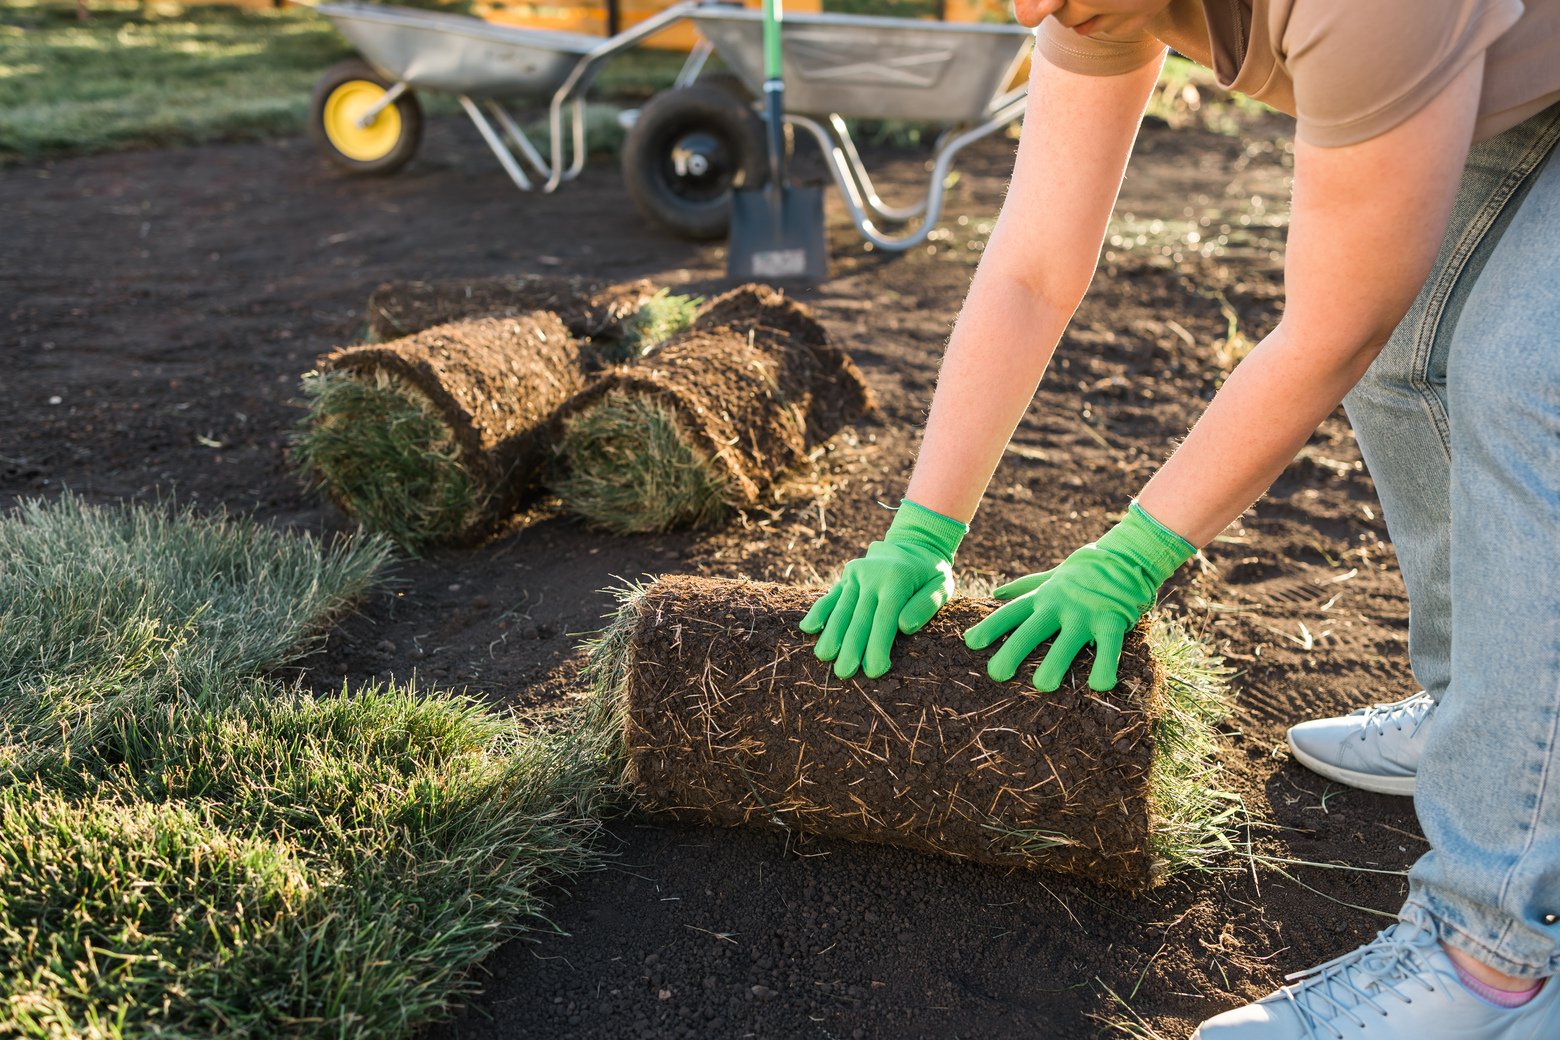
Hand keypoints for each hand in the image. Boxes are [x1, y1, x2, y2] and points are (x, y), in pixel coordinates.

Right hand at [799, 499, 966, 678]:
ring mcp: (856, 575)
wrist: (913, 543)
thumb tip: (905, 626)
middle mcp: (873, 576)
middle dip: (851, 647)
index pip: (884, 619)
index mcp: (897, 580)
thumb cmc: (930, 574)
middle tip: (844, 673)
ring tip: (825, 657)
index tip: (874, 671)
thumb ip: (926, 605)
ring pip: (841, 609)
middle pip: (859, 617)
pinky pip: (830, 596)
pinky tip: (808, 629)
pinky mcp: (846, 577)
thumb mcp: (942, 585)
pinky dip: (818, 612)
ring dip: (832, 634)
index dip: (877, 646)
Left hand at [963, 502, 1193, 690]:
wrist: (1126, 556)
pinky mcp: (1112, 621)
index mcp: (1043, 597)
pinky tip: (1099, 686)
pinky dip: (1104, 667)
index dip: (990, 627)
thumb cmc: (1085, 572)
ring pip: (1066, 643)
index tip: (970, 643)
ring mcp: (1085, 614)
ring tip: (1043, 685)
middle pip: (1031, 631)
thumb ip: (1025, 586)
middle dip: (1012, 652)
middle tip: (996, 674)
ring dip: (1054, 664)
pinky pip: (1108, 648)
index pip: (1011, 613)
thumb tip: (996, 593)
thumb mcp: (1051, 577)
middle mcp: (1059, 605)